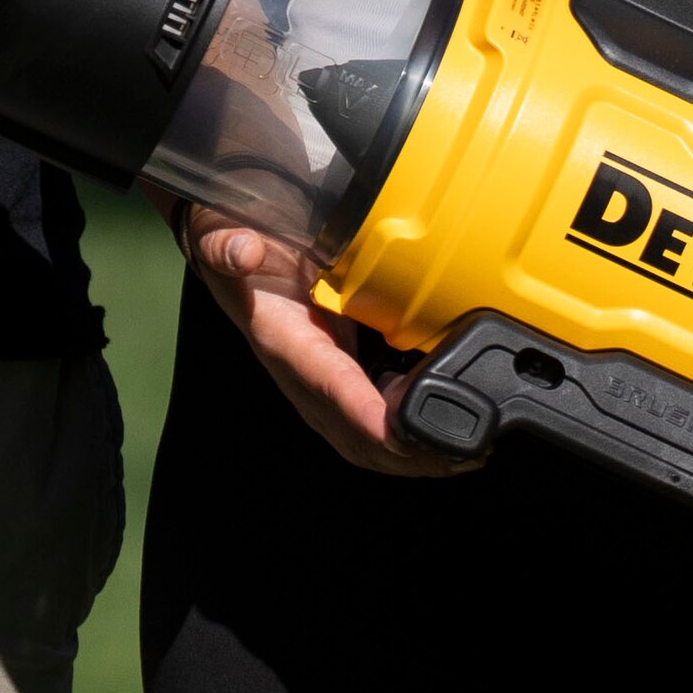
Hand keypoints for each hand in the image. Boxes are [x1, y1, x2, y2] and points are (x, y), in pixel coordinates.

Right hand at [162, 191, 468, 476]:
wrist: (230, 249)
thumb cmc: (234, 246)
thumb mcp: (224, 236)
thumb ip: (229, 247)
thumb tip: (242, 252)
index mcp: (286, 343)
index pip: (329, 387)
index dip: (366, 415)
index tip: (403, 432)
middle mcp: (305, 375)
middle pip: (357, 437)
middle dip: (407, 455)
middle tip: (465, 455)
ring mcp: (323, 384)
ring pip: (368, 439)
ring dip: (415, 454)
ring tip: (469, 453)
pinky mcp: (340, 377)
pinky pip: (373, 421)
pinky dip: (409, 434)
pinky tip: (447, 422)